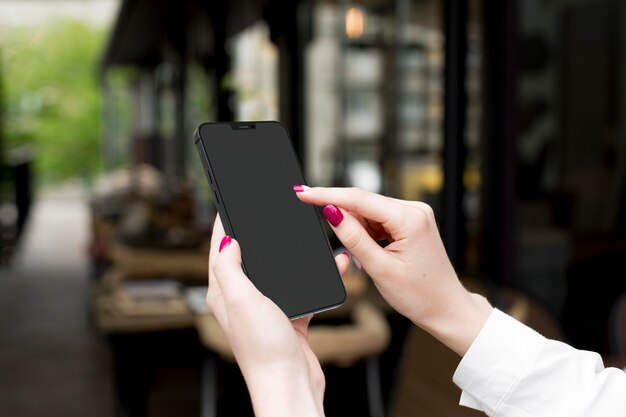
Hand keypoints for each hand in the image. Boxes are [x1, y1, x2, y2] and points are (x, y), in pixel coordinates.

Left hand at [206, 215, 349, 416]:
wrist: (292, 384)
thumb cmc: (264, 349)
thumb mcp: (242, 300)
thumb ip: (230, 268)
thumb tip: (227, 239)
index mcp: (224, 293)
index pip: (219, 251)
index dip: (222, 225)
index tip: (228, 203)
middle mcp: (242, 300)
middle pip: (247, 257)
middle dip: (256, 234)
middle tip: (264, 212)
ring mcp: (266, 308)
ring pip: (276, 271)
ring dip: (287, 254)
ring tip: (296, 233)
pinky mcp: (289, 316)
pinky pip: (302, 288)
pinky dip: (314, 276)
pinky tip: (329, 266)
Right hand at [296, 186, 491, 355]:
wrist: (446, 308)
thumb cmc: (420, 294)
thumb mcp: (379, 268)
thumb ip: (353, 237)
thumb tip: (331, 212)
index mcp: (410, 219)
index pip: (359, 199)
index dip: (326, 195)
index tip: (303, 193)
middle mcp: (415, 210)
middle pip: (364, 202)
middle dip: (342, 217)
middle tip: (335, 241)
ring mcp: (415, 214)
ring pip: (370, 211)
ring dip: (356, 229)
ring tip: (364, 259)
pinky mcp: (411, 222)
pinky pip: (379, 218)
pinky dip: (367, 232)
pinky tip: (370, 251)